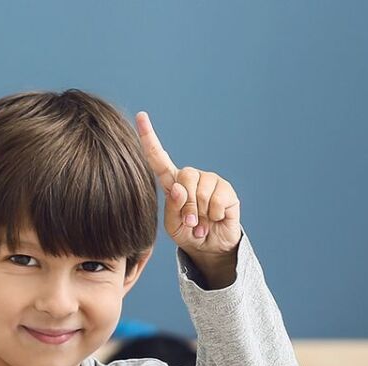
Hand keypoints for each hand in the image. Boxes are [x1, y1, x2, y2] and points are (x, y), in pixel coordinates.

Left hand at [136, 111, 241, 275]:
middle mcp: (191, 177)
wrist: (210, 247)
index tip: (141, 117)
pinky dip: (214, 216)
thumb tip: (179, 188)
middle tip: (191, 223)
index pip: (158, 158)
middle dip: (187, 207)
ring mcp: (210, 181)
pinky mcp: (227, 189)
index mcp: (172, 183)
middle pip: (184, 178)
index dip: (149, 138)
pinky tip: (216, 219)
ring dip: (201, 214)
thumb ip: (173, 208)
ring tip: (202, 222)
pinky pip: (217, 201)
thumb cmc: (188, 234)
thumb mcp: (174, 226)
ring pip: (201, 192)